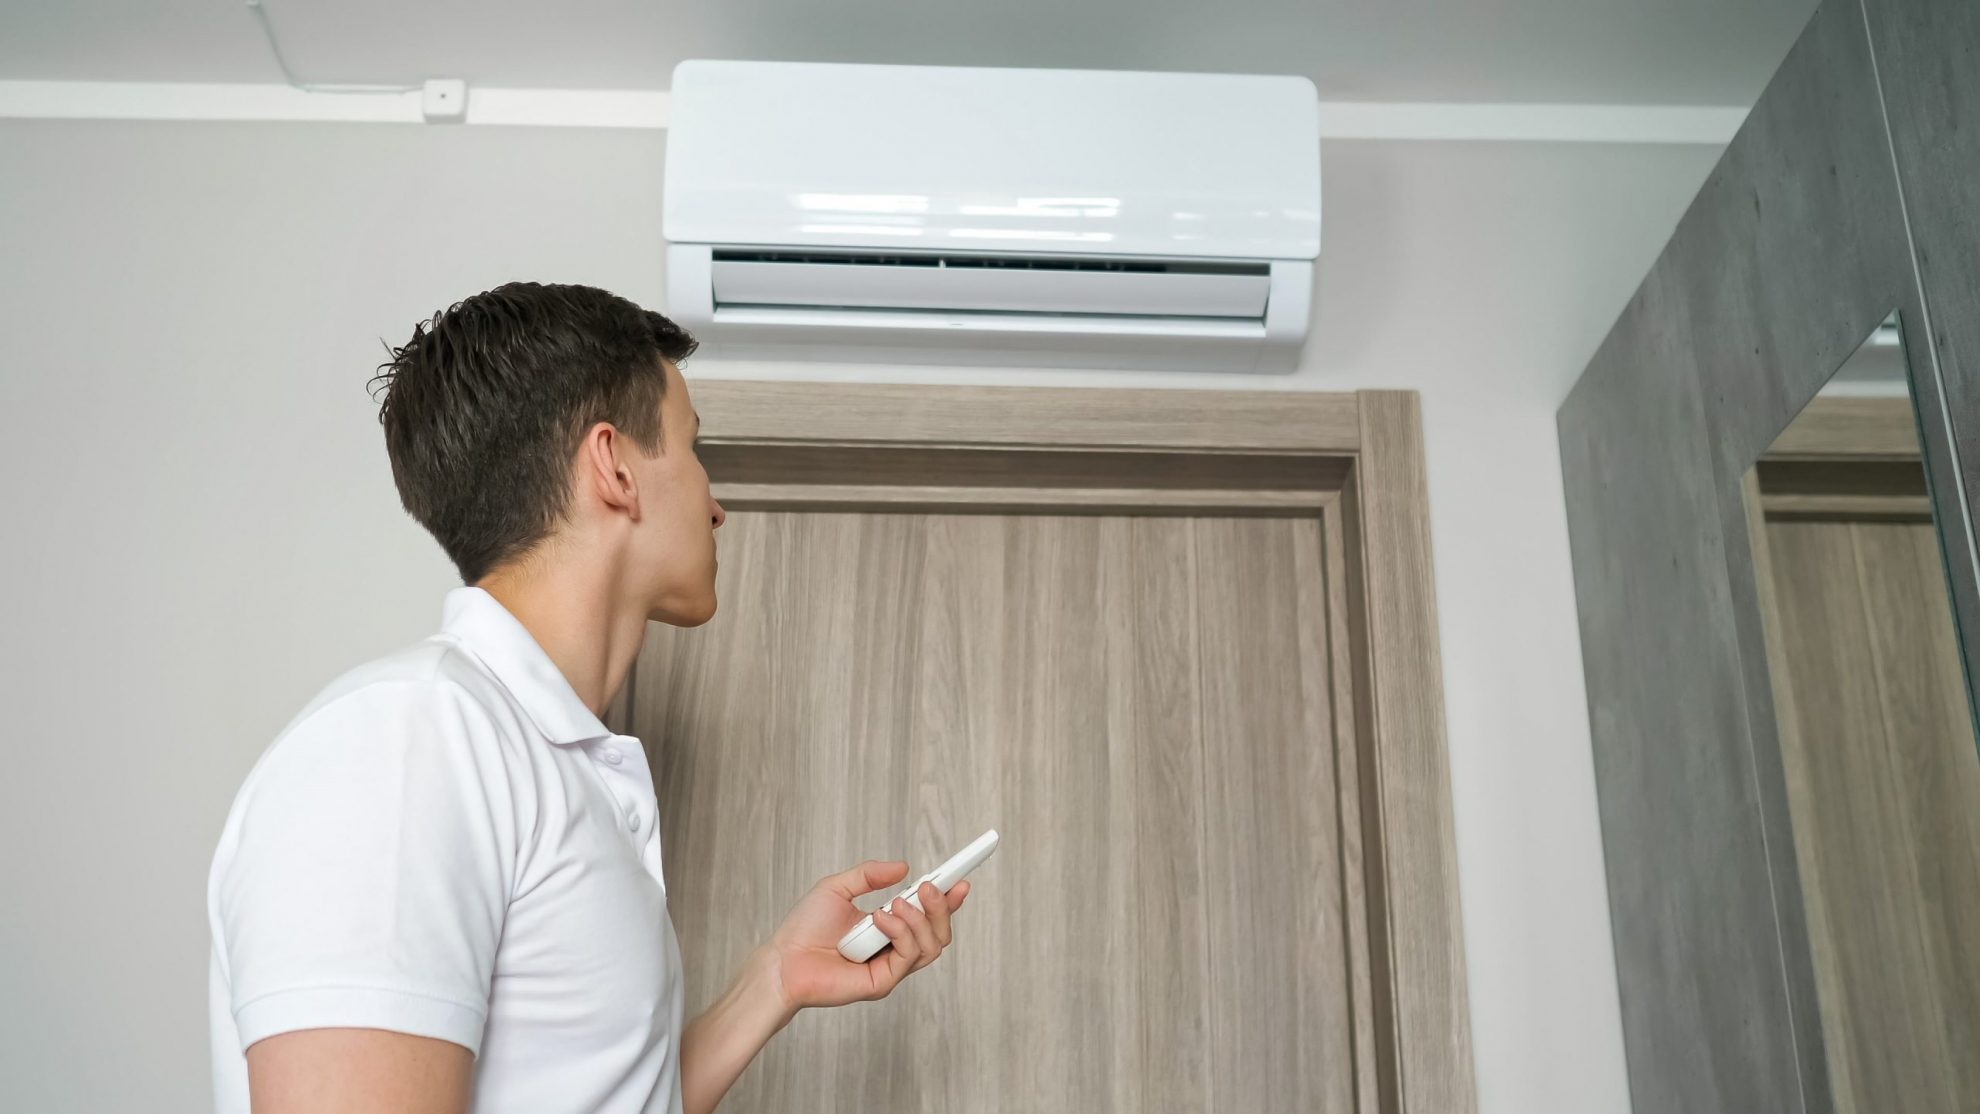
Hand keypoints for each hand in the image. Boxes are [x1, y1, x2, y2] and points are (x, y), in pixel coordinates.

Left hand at [761, 859, 971, 1011]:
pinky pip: (907, 956)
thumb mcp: (838, 888)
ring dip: (920, 919)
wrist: (782, 959)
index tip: (959, 879)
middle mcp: (894, 950)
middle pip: (939, 934)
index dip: (948, 900)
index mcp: (889, 928)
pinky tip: (880, 918)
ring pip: (931, 946)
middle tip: (931, 886)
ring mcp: (891, 968)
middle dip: (941, 908)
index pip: (929, 917)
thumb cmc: (805, 928)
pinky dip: (899, 932)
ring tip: (897, 902)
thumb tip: (904, 867)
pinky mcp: (882, 983)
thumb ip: (869, 875)